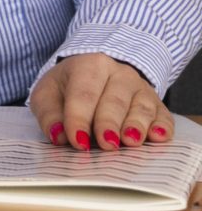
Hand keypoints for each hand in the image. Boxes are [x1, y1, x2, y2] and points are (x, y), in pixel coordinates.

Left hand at [28, 53, 170, 152]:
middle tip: (106, 144)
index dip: (80, 118)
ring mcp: (141, 88)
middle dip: (109, 123)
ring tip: (130, 142)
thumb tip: (58, 136)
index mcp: (90, 66)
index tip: (77, 141)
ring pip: (142, 107)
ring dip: (136, 126)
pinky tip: (158, 137)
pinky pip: (163, 115)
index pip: (84, 93)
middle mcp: (120, 74)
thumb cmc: (67, 88)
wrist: (94, 73)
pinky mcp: (157, 104)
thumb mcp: (48, 94)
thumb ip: (50, 114)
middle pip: (115, 100)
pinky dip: (162, 127)